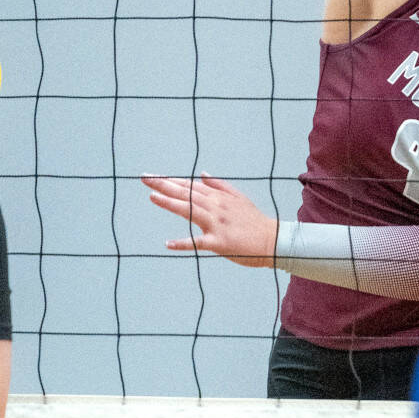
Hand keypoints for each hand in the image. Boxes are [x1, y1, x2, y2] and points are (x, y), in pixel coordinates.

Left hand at [143, 174, 278, 266]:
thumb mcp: (238, 198)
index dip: (169, 180)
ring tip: (152, 197)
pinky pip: (198, 242)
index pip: (189, 185)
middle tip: (144, 178)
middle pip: (186, 193)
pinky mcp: (220, 242)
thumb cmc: (255, 221)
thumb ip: (219, 185)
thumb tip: (201, 174)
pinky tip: (168, 244)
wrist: (274, 240)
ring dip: (171, 203)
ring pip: (190, 210)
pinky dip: (183, 243)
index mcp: (218, 197)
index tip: (152, 176)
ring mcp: (217, 224)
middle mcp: (216, 207)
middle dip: (163, 185)